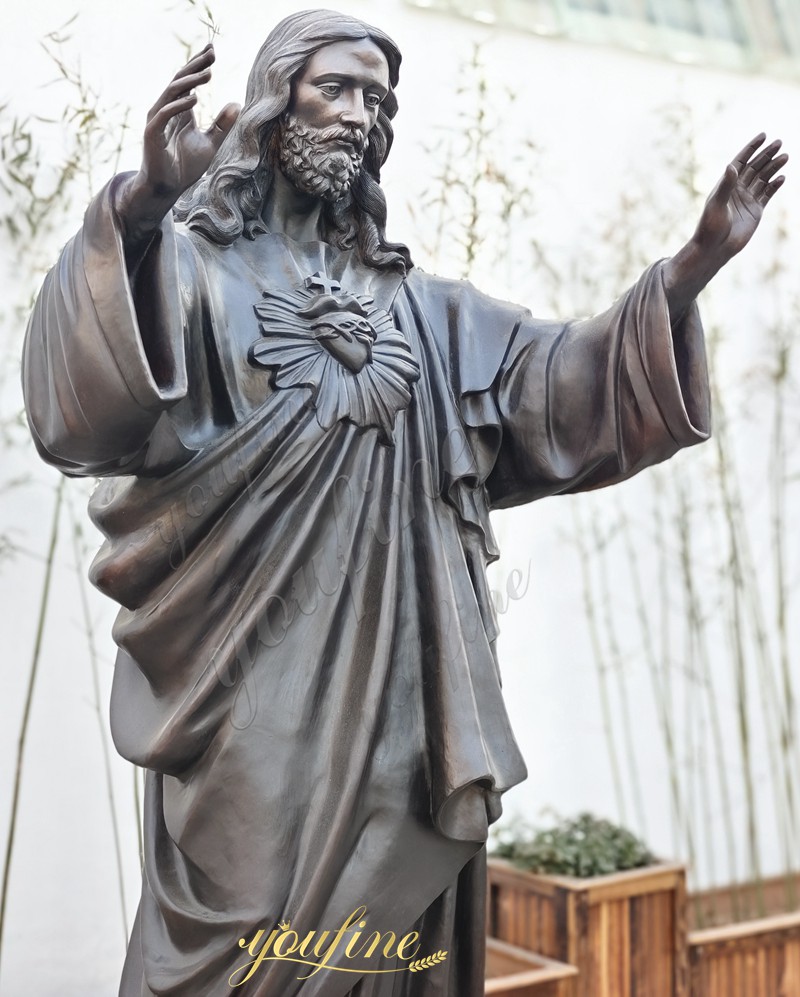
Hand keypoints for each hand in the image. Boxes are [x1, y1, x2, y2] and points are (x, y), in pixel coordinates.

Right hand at [118, 44, 239, 242]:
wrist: (167, 188)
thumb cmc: (184, 167)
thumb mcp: (210, 144)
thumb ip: (222, 126)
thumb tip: (237, 105)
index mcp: (179, 110)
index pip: (188, 82)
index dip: (199, 66)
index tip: (213, 52)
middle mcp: (166, 110)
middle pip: (180, 81)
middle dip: (196, 66)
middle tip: (212, 53)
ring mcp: (157, 120)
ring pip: (172, 93)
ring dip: (190, 82)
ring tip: (208, 73)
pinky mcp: (152, 133)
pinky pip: (164, 114)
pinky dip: (179, 105)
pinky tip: (195, 98)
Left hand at [692, 133, 786, 262]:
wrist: (715, 249)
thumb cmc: (710, 227)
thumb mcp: (717, 204)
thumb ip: (726, 185)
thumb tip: (732, 166)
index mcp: (726, 184)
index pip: (740, 161)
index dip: (751, 148)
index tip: (763, 135)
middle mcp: (737, 189)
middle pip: (755, 167)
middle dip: (767, 154)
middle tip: (779, 143)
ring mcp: (747, 199)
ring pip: (763, 178)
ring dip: (774, 167)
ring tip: (785, 157)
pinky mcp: (756, 210)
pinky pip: (768, 194)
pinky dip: (775, 185)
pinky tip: (782, 177)